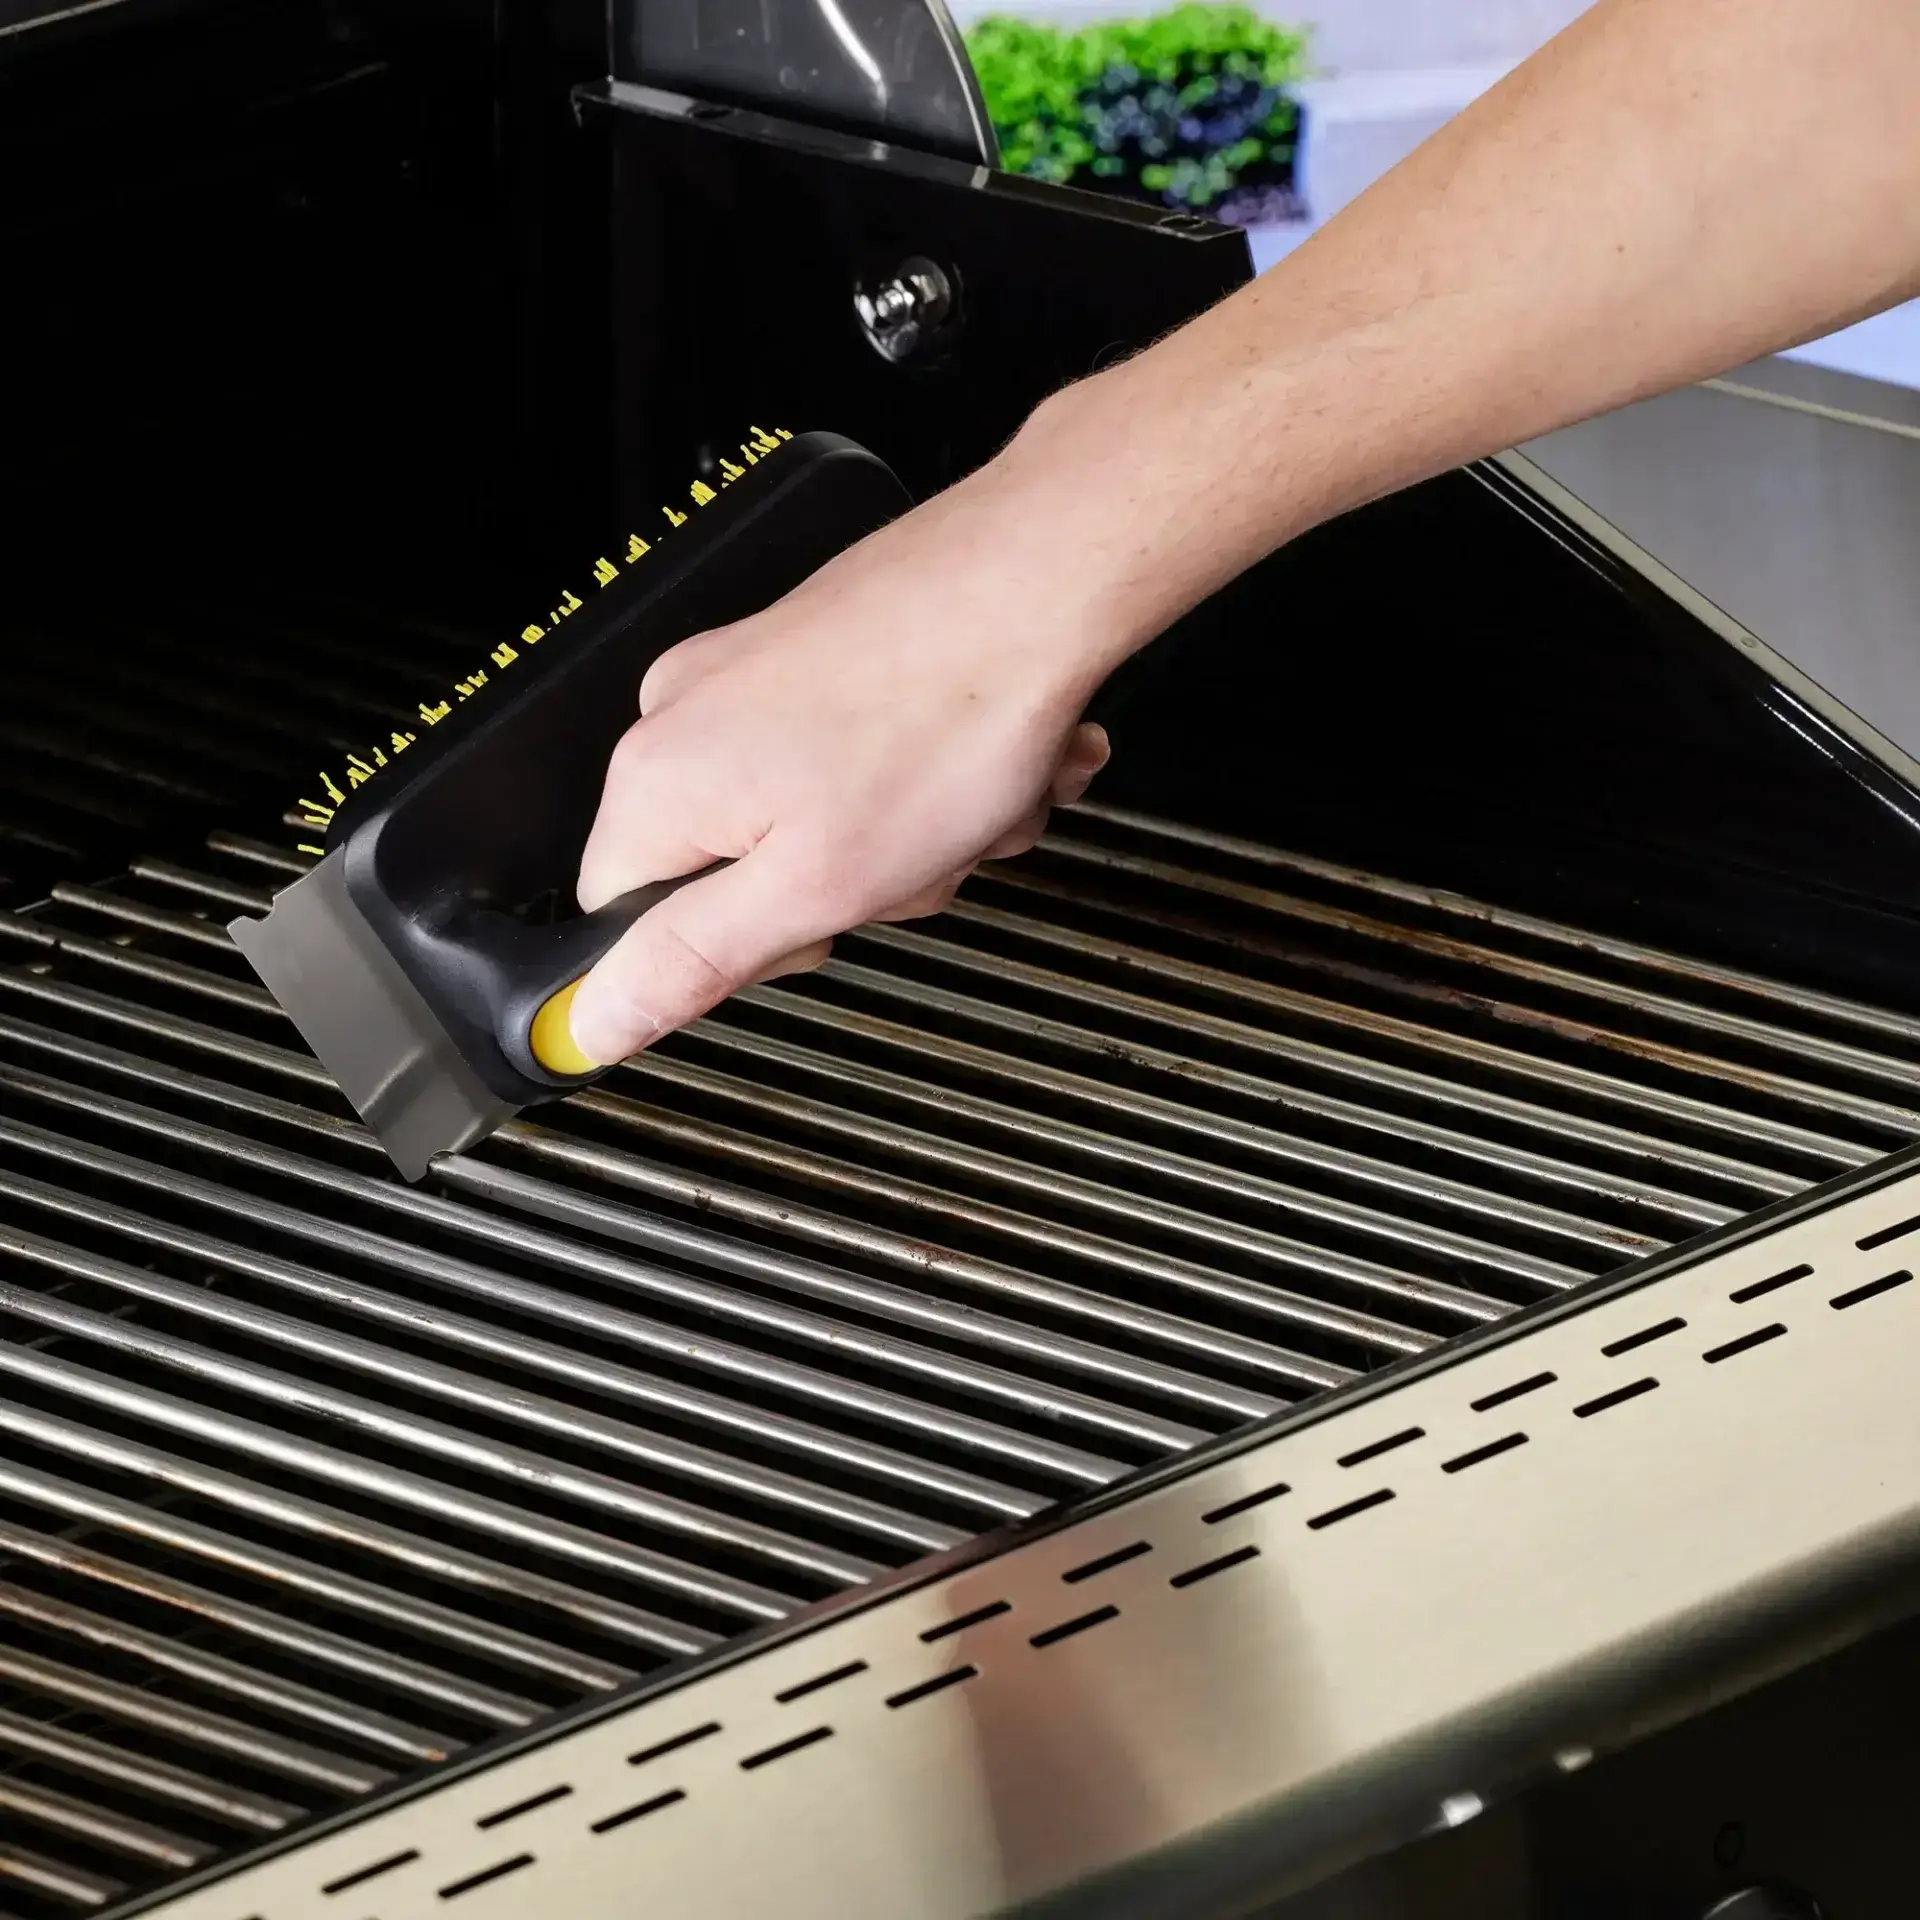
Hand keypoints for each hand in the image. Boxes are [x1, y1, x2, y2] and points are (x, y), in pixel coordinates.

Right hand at [566, 459, 1120, 1065]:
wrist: (1042, 580)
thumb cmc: (943, 720)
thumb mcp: (811, 887)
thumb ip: (691, 962)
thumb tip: (596, 1022)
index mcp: (662, 781)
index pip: (631, 923)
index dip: (738, 949)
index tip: (819, 922)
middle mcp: (691, 713)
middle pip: (743, 872)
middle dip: (858, 884)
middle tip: (917, 857)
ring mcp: (758, 673)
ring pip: (829, 821)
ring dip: (922, 835)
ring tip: (977, 801)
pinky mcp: (824, 649)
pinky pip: (869, 759)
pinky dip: (940, 777)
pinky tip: (996, 763)